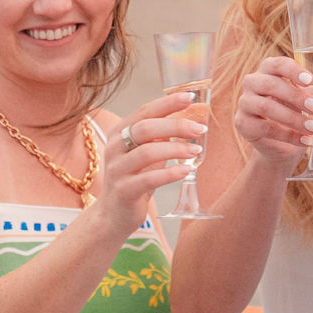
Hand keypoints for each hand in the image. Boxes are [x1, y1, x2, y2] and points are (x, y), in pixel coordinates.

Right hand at [90, 90, 207, 237]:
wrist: (113, 215)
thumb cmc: (134, 179)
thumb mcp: (145, 154)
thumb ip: (160, 138)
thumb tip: (190, 119)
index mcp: (119, 133)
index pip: (144, 111)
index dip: (167, 103)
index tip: (190, 97)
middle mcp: (114, 148)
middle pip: (145, 128)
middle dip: (175, 126)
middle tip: (199, 128)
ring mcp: (117, 170)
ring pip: (147, 152)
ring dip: (176, 149)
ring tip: (196, 150)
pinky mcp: (124, 191)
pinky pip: (150, 179)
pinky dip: (171, 173)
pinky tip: (186, 170)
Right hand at [232, 55, 312, 168]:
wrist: (284, 147)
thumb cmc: (300, 115)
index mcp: (269, 70)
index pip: (276, 63)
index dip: (292, 70)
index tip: (310, 80)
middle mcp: (253, 82)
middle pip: (270, 84)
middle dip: (296, 98)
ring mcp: (245, 103)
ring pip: (266, 107)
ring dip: (293, 119)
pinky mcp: (243, 124)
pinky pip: (264, 128)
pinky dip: (287, 135)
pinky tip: (305, 141)